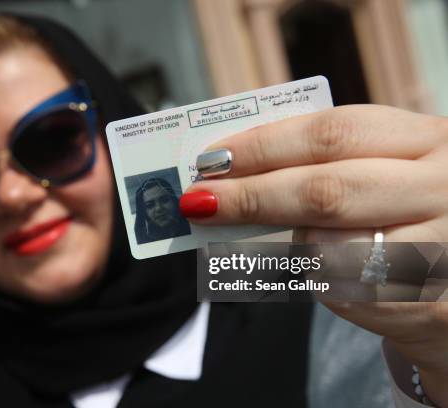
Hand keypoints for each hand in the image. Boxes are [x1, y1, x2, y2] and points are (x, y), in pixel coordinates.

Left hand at [180, 104, 447, 404]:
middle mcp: (445, 188)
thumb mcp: (384, 174)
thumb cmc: (408, 219)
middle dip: (250, 196)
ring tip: (273, 243)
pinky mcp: (433, 306)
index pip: (332, 133)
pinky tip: (321, 274)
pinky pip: (346, 296)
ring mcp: (447, 247)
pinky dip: (316, 284)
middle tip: (198, 201)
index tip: (211, 159)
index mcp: (427, 141)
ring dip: (285, 246)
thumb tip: (230, 174)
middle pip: (326, 190)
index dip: (263, 145)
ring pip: (330, 248)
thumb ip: (325, 167)